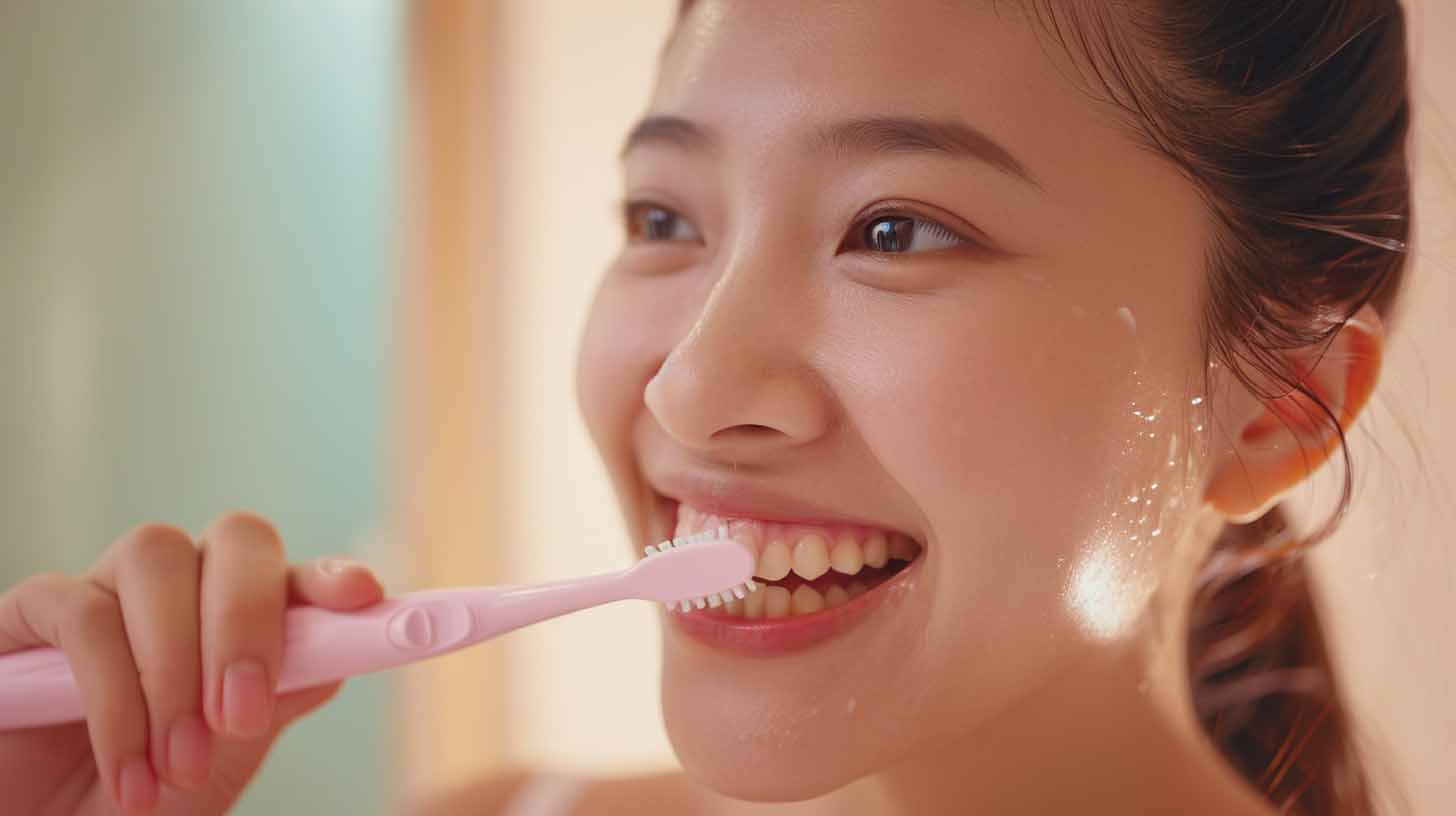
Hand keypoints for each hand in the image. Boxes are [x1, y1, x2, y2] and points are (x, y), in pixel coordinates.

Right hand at [0, 512, 383, 814]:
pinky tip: (128, 769)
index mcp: (237, 617)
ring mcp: (106, 589)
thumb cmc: (140, 800)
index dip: (330, 575)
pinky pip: (81, 614)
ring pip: (159, 560)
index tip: (362, 595)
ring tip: (176, 765)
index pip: (294, 570)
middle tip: (241, 715)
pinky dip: (114, 697)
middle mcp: (179, 588)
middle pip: (236, 539)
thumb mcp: (223, 761)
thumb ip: (277, 697)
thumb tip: (334, 653)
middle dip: (248, 621)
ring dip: (175, 668)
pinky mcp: (32, 613)